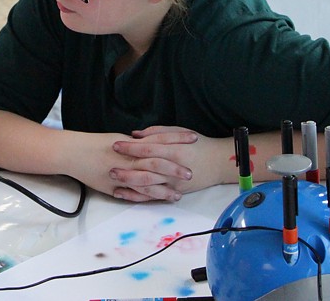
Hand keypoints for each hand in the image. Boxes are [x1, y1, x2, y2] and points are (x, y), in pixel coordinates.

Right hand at [60, 131, 188, 201]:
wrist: (74, 152)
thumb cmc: (94, 144)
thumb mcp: (117, 139)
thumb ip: (135, 144)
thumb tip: (150, 144)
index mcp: (131, 144)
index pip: (159, 140)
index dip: (177, 140)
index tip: (193, 139)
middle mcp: (129, 158)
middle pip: (157, 162)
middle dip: (175, 168)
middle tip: (191, 173)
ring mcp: (123, 173)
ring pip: (148, 182)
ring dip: (164, 189)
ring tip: (179, 195)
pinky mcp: (115, 186)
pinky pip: (134, 194)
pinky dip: (147, 198)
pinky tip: (157, 202)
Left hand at [109, 126, 227, 201]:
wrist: (219, 163)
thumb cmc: (198, 144)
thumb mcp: (180, 132)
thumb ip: (157, 133)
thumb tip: (135, 134)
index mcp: (175, 150)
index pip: (149, 149)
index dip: (131, 147)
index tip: (116, 144)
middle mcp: (174, 168)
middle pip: (146, 169)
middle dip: (127, 168)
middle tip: (110, 166)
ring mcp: (174, 183)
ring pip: (148, 186)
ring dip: (129, 184)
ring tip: (113, 180)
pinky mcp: (174, 192)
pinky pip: (153, 196)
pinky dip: (137, 196)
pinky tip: (122, 193)